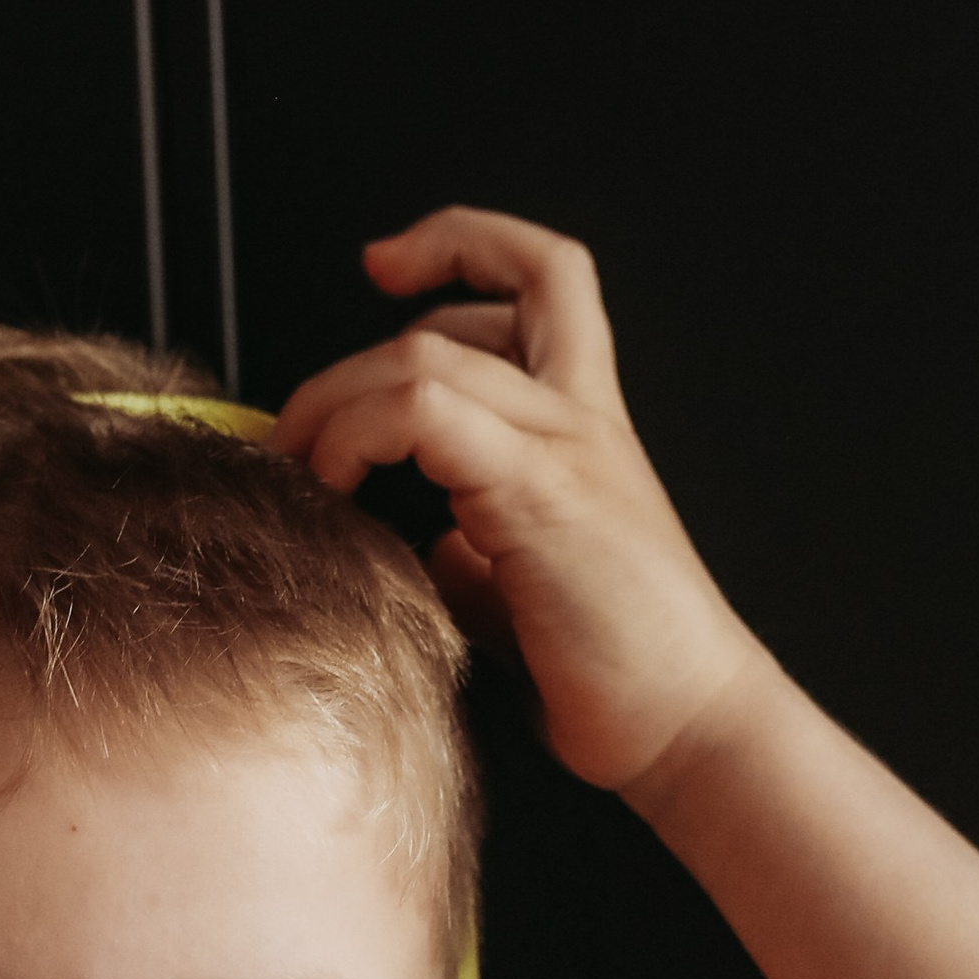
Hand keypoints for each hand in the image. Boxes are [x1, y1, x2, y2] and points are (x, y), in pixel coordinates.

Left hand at [273, 205, 769, 793]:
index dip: (462, 247)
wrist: (689, 731)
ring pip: (428, 355)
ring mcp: (566, 450)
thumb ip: (474, 550)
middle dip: (354, 353)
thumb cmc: (618, 676)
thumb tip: (420, 547)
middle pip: (473, 307)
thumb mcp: (522, 591)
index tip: (384, 265)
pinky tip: (336, 490)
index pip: (540, 283)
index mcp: (583, 429)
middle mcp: (581, 421)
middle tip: (289, 428)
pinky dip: (359, 433)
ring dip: (338, 400)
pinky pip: (426, 413)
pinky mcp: (541, 495)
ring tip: (301, 467)